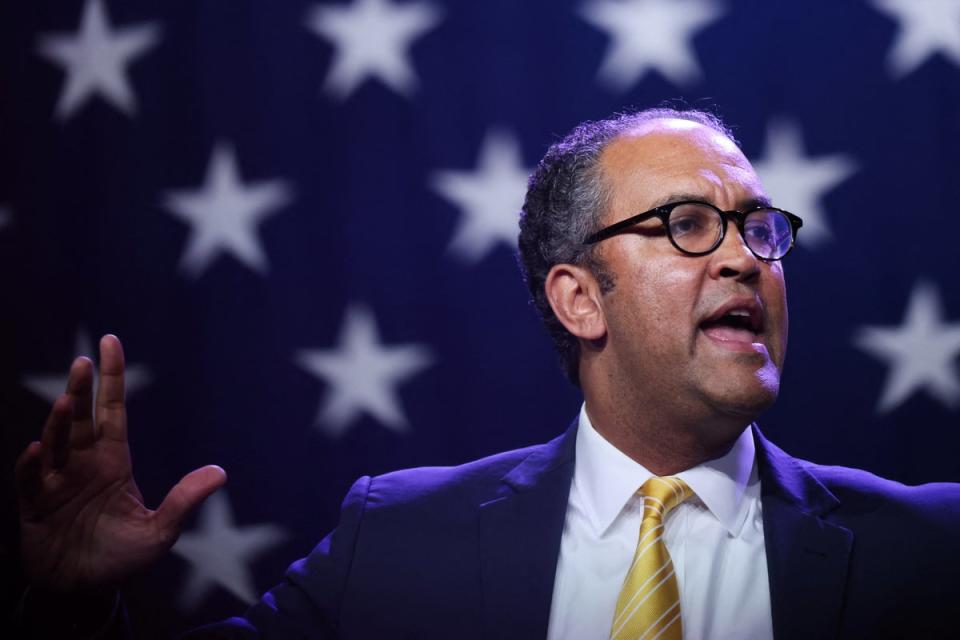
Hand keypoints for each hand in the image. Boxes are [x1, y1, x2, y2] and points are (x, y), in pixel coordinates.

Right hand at [15, 334, 225, 590]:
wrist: (83, 589)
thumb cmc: (120, 556)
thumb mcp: (160, 531)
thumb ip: (185, 500)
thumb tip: (221, 472)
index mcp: (113, 460)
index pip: (111, 408)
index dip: (111, 376)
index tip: (107, 343)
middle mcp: (83, 462)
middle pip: (81, 418)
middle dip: (81, 389)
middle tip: (83, 362)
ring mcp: (56, 481)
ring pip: (55, 443)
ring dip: (58, 423)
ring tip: (67, 402)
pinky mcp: (35, 504)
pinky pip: (29, 479)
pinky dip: (30, 464)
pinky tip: (37, 449)